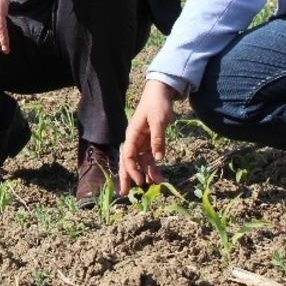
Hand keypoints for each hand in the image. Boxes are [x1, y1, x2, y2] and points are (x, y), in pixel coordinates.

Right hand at [119, 79, 177, 194]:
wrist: (160, 92)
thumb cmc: (157, 104)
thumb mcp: (159, 120)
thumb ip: (158, 139)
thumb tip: (157, 158)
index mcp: (132, 133)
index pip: (128, 155)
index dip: (132, 170)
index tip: (140, 181)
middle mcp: (134, 139)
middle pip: (128, 161)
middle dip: (127, 177)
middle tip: (125, 194)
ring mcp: (141, 140)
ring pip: (140, 161)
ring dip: (145, 173)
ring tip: (154, 185)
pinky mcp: (149, 140)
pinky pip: (148, 156)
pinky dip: (152, 166)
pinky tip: (156, 176)